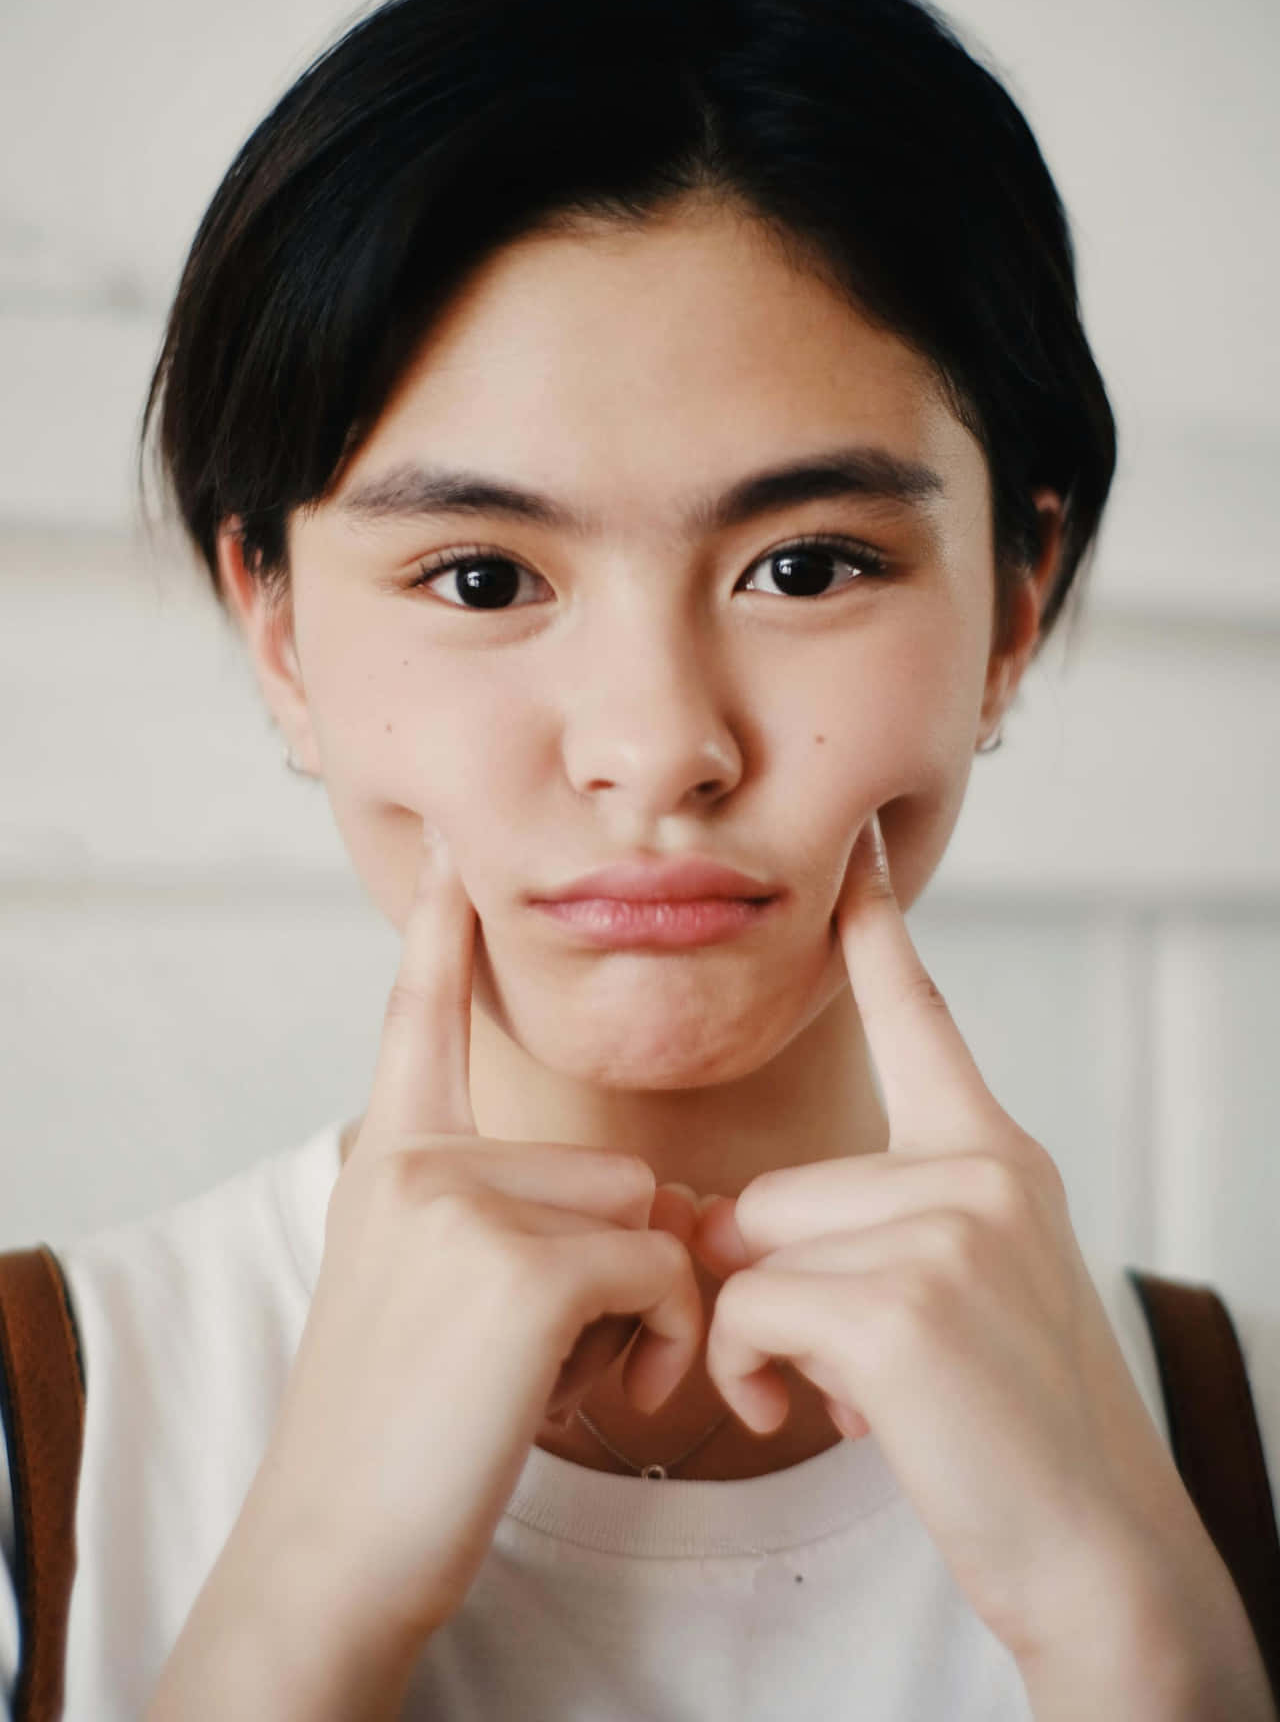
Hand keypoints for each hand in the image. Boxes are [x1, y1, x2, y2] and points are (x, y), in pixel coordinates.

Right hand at [234, 821, 703, 1658]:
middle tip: (550, 1356)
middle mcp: (418, 1161)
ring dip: (644, 1308)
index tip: (450, 853)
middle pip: (612, 1168)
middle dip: (620, 1266)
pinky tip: (616, 1393)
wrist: (336, 1544)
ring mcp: (462, 1204)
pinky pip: (661, 1268)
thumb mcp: (434, 1295)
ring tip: (565, 1378)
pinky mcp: (519, 1264)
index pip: (422, 1024)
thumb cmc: (400, 1431)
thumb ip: (518, 1223)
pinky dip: (665, 1339)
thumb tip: (671, 1210)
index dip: (439, 938)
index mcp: (391, 1162)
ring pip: (644, 1215)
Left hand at [691, 812, 1251, 1683]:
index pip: (920, 1022)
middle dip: (771, 1289)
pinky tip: (828, 1415)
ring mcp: (947, 1226)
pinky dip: (751, 1373)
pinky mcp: (901, 1299)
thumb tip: (698, 1221)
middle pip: (770, 1191)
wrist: (1101, 1556)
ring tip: (853, 1398)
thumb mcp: (950, 1300)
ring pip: (749, 1250)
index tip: (861, 846)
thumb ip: (852, 1236)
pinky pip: (746, 1308)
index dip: (881, 933)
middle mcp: (979, 1168)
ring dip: (763, 1341)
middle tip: (855, 1370)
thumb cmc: (1012, 1433)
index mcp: (994, 1156)